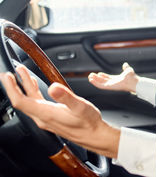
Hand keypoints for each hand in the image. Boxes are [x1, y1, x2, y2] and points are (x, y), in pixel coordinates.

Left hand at [0, 65, 119, 157]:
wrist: (94, 135)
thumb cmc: (88, 123)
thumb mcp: (80, 107)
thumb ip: (66, 97)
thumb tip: (53, 87)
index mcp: (46, 113)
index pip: (21, 101)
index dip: (12, 88)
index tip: (7, 76)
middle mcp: (42, 117)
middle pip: (22, 101)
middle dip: (14, 86)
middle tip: (8, 73)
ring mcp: (46, 118)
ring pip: (29, 101)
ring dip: (24, 87)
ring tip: (21, 74)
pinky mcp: (51, 118)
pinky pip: (36, 104)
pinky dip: (33, 92)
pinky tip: (35, 87)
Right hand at [88, 62, 138, 92]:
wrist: (134, 81)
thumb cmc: (132, 77)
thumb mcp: (128, 70)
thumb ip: (126, 67)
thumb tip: (125, 64)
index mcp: (117, 79)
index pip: (108, 78)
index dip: (103, 76)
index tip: (98, 73)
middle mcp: (113, 83)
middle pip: (103, 81)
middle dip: (97, 78)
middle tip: (91, 75)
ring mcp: (111, 85)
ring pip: (100, 84)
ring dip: (94, 81)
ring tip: (89, 77)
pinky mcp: (109, 87)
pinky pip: (100, 86)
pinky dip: (95, 83)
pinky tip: (91, 80)